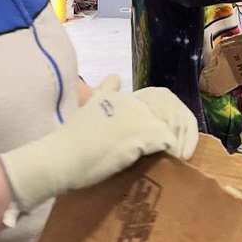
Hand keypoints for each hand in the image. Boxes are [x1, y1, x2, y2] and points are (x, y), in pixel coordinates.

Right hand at [0, 76, 198, 211]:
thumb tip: (116, 77)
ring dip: (178, 144)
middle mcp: (132, 102)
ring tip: (177, 160)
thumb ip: (104, 91)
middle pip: (170, 113)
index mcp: (121, 96)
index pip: (159, 100)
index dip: (168, 118)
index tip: (169, 137)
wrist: (61, 158)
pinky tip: (171, 164)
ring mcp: (138, 117)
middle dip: (179, 131)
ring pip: (172, 128)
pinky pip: (169, 143)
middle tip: (180, 151)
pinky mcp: (142, 135)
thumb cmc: (70, 140)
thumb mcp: (87, 106)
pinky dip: (173, 154)